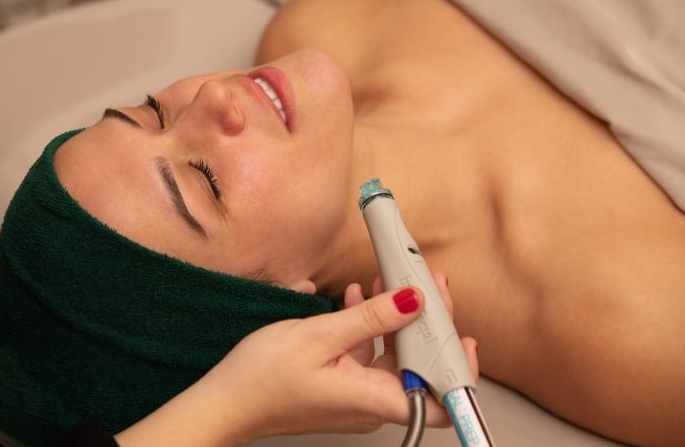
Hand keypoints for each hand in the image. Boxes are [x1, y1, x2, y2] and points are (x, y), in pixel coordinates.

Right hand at [116, 274, 477, 446]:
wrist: (225, 402)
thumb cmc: (262, 379)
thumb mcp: (319, 336)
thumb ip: (371, 318)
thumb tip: (413, 299)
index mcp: (373, 399)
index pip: (440, 400)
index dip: (457, 369)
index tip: (459, 331)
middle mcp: (371, 404)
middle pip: (419, 367)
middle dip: (424, 323)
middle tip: (425, 282)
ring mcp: (356, 397)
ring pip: (393, 358)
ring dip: (394, 319)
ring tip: (387, 280)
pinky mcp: (341, 387)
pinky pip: (368, 357)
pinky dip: (369, 328)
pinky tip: (356, 298)